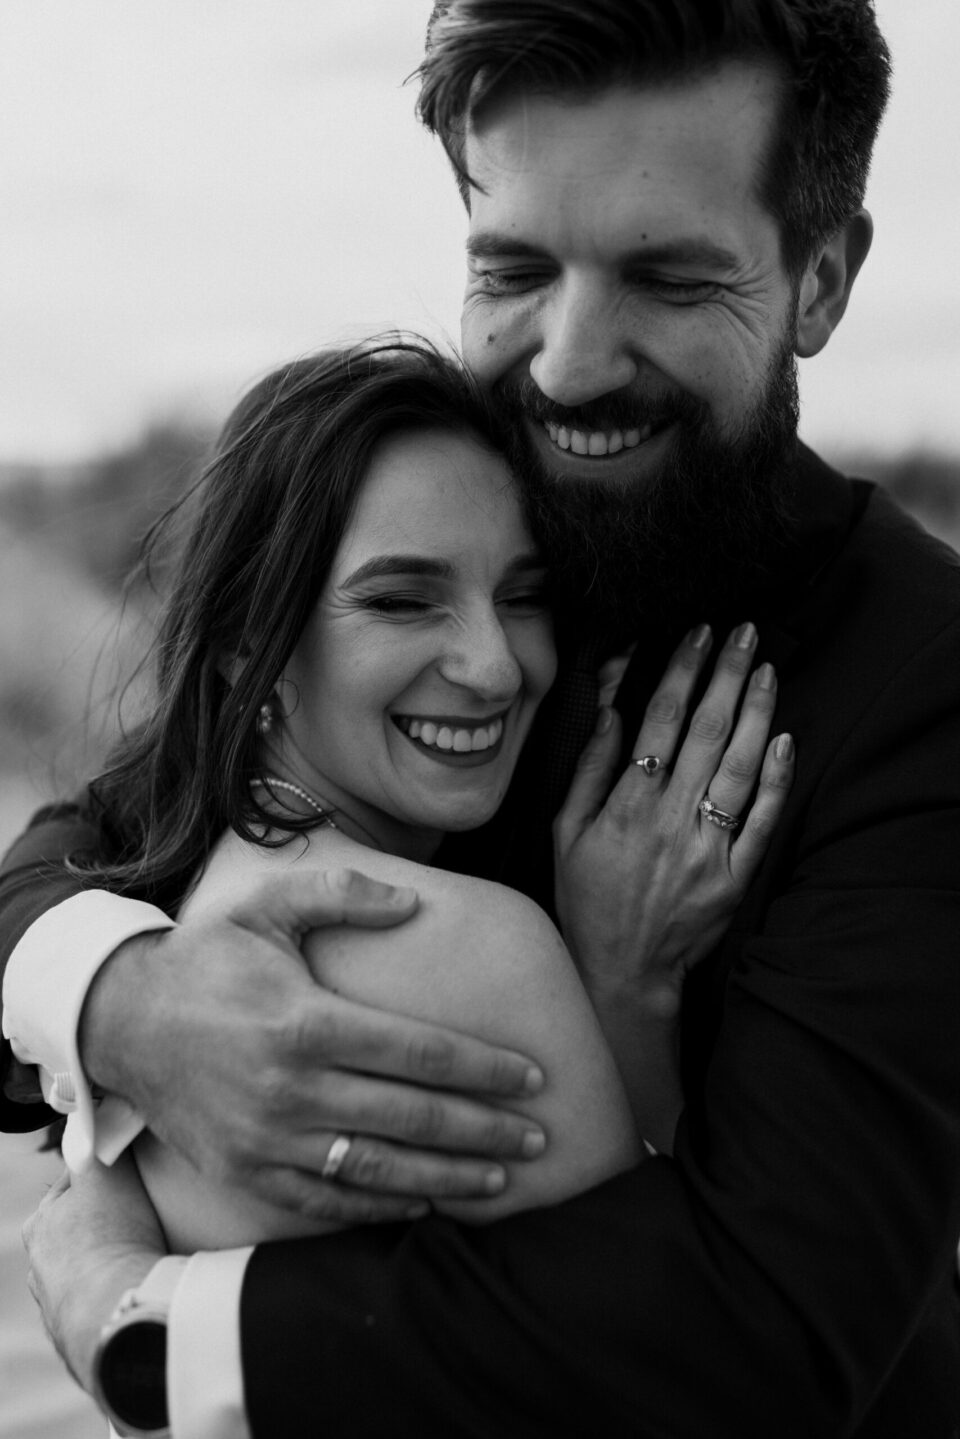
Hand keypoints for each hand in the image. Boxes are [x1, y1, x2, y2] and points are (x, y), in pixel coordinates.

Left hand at [23, 1157, 164, 1393]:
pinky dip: (115, 1292)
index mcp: (41, 1224)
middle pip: (76, 1229)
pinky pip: (100, 1301)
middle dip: (103, 1221)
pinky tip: (135, 1287)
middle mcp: (40, 1265)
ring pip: (86, 1268)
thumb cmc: (107, 1237)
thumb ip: (97, 1142)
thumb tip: (98, 1113)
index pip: (72, 1186)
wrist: (114, 1311)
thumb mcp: (105, 1173)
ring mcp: (58, 1302)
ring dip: (107, 1261)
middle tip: (142, 1216)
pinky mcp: (80, 1333)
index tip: (129, 1174)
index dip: (103, 1174)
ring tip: (143, 1255)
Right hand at [80, 867, 545, 1221]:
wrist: (122, 1022)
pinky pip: (326, 1201)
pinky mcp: (246, 1172)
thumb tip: (413, 902)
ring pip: (380, 1169)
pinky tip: (425, 1202)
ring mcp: (268, 1139)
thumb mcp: (267, 906)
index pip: (420, 1054)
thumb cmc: (208, 959)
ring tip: (503, 1178)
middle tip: (540, 1137)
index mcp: (307, 1021)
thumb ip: (342, 892)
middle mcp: (292, 1088)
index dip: (484, 1068)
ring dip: (449, 1177)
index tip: (532, 1076)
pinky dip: (381, 1206)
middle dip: (485, 1130)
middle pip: (413, 1117)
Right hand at [556, 622, 793, 1013]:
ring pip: (739, 766)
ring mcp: (707, 848)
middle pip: (707, 732)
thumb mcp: (565, 832)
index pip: (661, 721)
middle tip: (746, 632)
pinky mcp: (735, 875)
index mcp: (627, 805)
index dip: (682, 672)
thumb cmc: (587, 898)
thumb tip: (611, 715)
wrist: (622, 971)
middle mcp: (670, 820)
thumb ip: (591, 771)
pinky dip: (775, 777)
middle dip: (727, 674)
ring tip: (767, 669)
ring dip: (757, 712)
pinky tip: (784, 739)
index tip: (697, 634)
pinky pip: (760, 819)